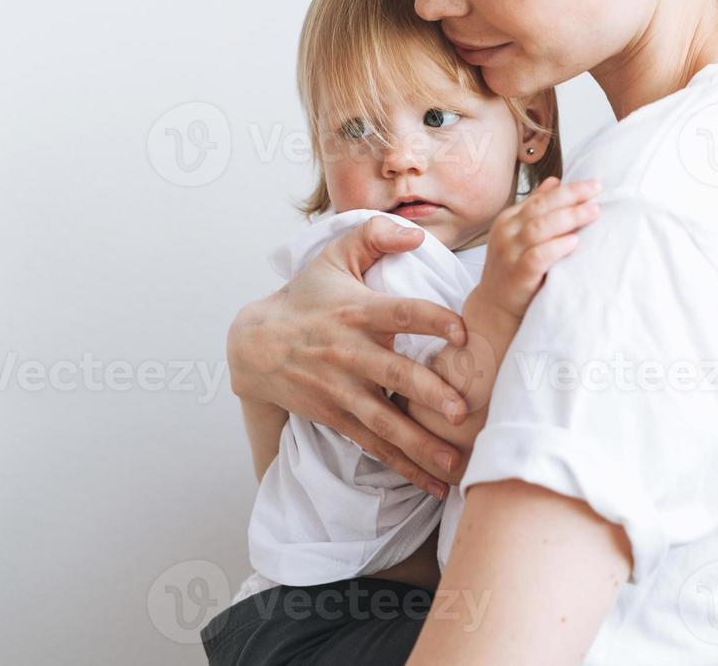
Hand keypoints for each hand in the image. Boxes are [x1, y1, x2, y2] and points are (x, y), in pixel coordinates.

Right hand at [226, 215, 470, 497]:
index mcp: (358, 313)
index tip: (462, 330)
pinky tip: (434, 484)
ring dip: (420, 445)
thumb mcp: (334, 256)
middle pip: (393, 375)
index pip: (399, 313)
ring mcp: (343, 390)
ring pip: (385, 422)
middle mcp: (351, 354)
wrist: (255, 344)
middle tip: (460, 410)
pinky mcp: (338, 417)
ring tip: (455, 464)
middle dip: (427, 394)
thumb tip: (417, 234)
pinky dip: (404, 466)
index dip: (430, 319)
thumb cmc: (307, 296)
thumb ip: (374, 235)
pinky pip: (375, 445)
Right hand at [474, 176, 602, 322]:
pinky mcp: (517, 275)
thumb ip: (535, 209)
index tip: (594, 184)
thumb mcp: (521, 235)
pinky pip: (537, 257)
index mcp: (509, 219)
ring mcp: (509, 254)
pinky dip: (556, 247)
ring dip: (569, 218)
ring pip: (539, 228)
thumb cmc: (514, 268)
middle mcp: (506, 233)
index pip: (541, 198)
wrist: (495, 307)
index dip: (568, 190)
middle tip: (597, 191)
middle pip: (541, 208)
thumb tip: (555, 181)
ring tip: (592, 212)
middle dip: (571, 197)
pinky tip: (574, 242)